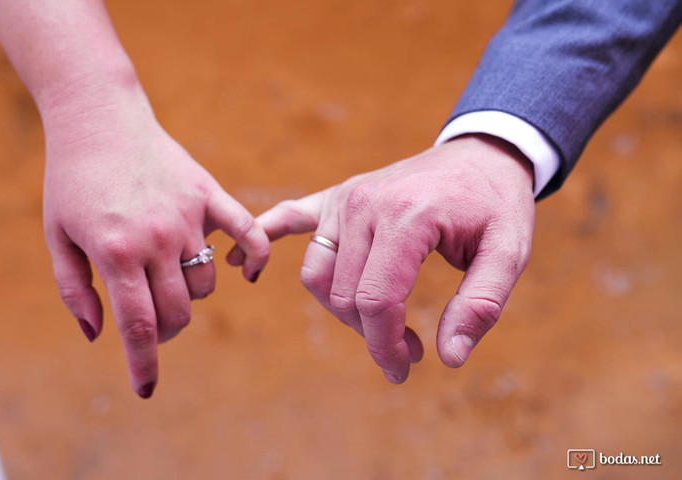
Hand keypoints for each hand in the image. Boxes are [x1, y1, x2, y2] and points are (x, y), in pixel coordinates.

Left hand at [43, 93, 268, 398]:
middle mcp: (157, 239)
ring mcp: (187, 216)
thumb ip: (76, 291)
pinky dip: (252, 259)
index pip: (139, 327)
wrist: (99, 118)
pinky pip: (245, 233)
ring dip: (188, 297)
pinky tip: (245, 275)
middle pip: (178, 314)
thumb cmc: (71, 181)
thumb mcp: (57, 238)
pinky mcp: (208, 194)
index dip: (143, 365)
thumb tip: (100, 337)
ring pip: (204, 285)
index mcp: (115, 253)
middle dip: (164, 334)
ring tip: (166, 280)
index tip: (145, 390)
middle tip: (148, 325)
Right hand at [233, 134, 533, 382]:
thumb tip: (449, 357)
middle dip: (371, 335)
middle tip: (408, 351)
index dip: (385, 345)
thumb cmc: (495, 205)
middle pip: (343, 294)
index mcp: (407, 217)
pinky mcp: (335, 197)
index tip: (404, 368)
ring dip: (339, 310)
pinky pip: (289, 219)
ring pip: (317, 274)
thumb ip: (481, 304)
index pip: (376, 298)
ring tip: (377, 324)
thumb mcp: (509, 252)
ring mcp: (345, 199)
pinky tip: (247, 262)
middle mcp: (365, 205)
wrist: (480, 153)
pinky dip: (264, 239)